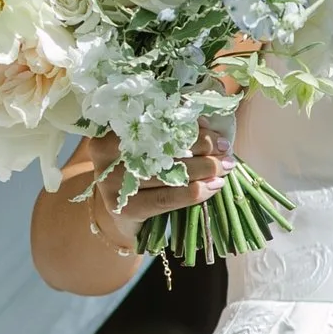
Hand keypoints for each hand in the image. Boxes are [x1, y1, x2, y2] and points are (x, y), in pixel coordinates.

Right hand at [62, 127, 229, 227]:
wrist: (120, 212)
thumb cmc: (140, 168)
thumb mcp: (148, 143)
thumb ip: (170, 128)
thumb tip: (205, 121)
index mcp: (112, 127)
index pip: (157, 122)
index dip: (191, 127)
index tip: (217, 134)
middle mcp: (105, 153)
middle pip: (163, 147)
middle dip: (202, 150)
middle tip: (227, 154)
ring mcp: (111, 182)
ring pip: (168, 173)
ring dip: (204, 170)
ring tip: (225, 169)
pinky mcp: (124, 207)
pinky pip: (166, 198)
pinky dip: (193, 193)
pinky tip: (212, 188)